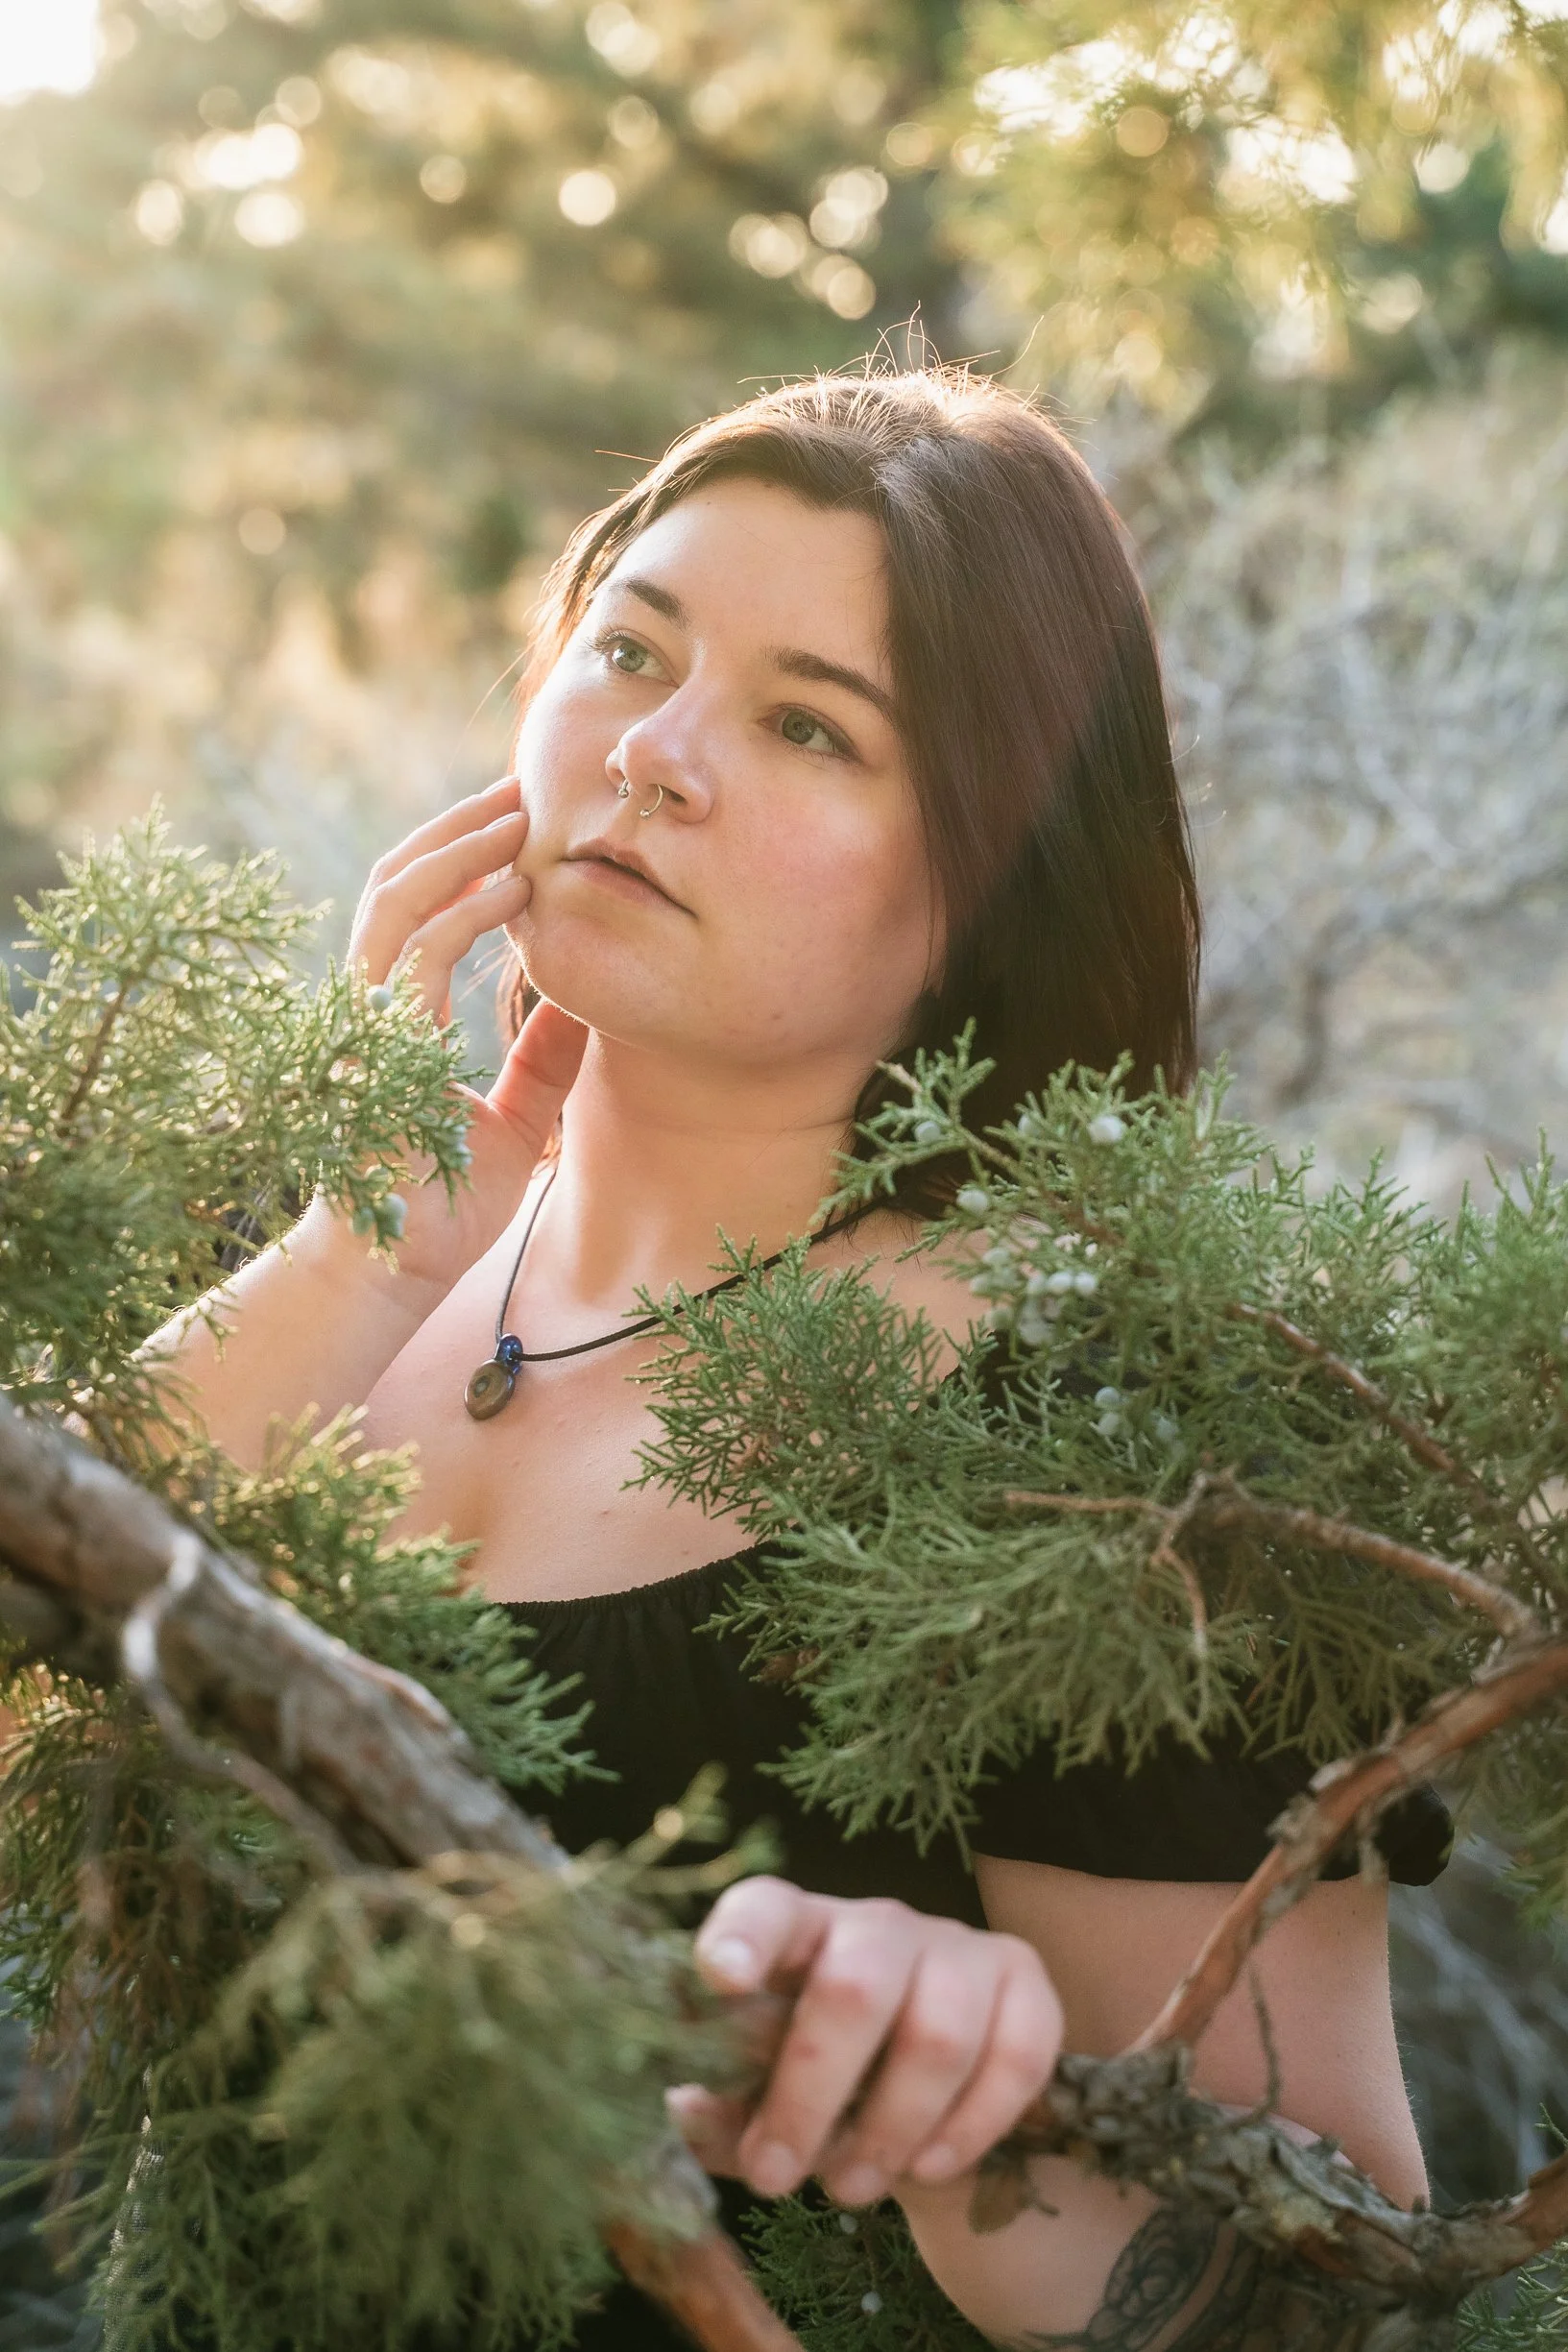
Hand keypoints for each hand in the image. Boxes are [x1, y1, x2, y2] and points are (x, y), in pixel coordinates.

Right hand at [339, 775, 585, 1298]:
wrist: (394, 1273)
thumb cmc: (444, 1207)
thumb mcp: (514, 1119)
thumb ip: (542, 1061)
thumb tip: (587, 1006)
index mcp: (394, 1014)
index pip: (416, 906)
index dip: (462, 854)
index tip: (523, 817)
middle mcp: (368, 1004)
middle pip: (398, 880)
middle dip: (459, 826)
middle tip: (525, 784)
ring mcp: (365, 1019)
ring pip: (397, 899)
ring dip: (460, 849)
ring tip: (521, 814)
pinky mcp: (378, 1045)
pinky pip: (415, 954)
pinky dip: (463, 909)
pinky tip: (514, 886)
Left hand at [670, 1878, 1061, 2210]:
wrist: (930, 2104)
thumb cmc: (826, 2088)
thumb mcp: (761, 2102)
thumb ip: (723, 2111)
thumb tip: (687, 2110)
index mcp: (799, 1931)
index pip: (767, 1907)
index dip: (744, 1935)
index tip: (720, 1978)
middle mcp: (879, 1922)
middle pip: (856, 1986)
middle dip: (810, 2093)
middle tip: (776, 2175)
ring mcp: (959, 1947)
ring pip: (938, 2033)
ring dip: (890, 2128)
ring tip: (850, 2188)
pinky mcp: (1026, 1983)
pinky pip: (1017, 2056)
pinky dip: (971, 2127)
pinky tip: (929, 2168)